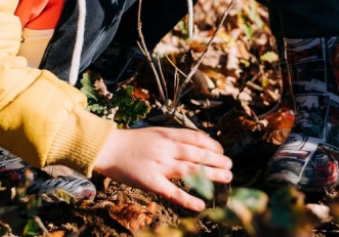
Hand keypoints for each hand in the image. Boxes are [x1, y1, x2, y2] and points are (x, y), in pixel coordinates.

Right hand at [93, 127, 232, 211]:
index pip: (196, 137)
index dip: (212, 144)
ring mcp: (160, 165)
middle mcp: (166, 148)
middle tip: (230, 166)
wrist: (107, 148)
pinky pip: (173, 192)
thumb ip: (172, 139)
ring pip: (191, 169)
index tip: (221, 151)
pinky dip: (188, 199)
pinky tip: (201, 205)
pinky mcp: (151, 182)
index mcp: (167, 134)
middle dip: (217, 160)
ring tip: (227, 178)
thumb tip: (193, 145)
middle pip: (198, 153)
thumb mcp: (154, 133)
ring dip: (212, 174)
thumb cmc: (130, 141)